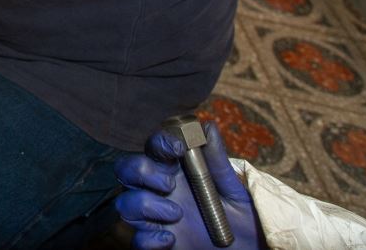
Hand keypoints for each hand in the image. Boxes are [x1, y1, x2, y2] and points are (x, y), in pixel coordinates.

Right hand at [113, 123, 261, 249]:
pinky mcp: (155, 243)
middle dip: (141, 171)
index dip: (160, 142)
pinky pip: (137, 240)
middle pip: (126, 170)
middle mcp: (159, 191)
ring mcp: (154, 217)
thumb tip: (208, 127)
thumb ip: (217, 162)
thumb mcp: (233, 190)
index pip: (154, 147)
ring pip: (124, 204)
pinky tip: (171, 238)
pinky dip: (149, 239)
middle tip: (170, 184)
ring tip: (176, 214)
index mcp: (175, 170)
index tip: (179, 148)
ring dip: (146, 205)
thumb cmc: (241, 218)